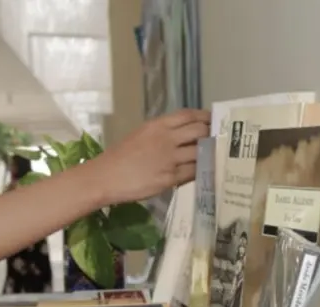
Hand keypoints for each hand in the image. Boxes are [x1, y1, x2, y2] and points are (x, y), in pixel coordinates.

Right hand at [86, 108, 209, 203]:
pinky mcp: (170, 177)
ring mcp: (169, 159)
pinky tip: (201, 172)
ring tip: (211, 157)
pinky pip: (192, 172)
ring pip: (200, 153)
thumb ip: (161, 133)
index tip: (212, 121)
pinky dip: (199, 171)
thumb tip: (182, 136)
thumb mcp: (140, 135)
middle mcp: (166, 139)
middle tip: (214, 141)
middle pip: (200, 132)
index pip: (189, 115)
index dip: (204, 117)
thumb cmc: (119, 156)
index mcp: (157, 125)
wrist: (105, 177)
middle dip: (210, 135)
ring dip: (208, 155)